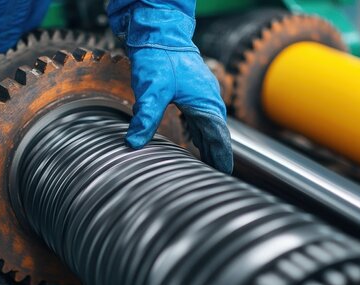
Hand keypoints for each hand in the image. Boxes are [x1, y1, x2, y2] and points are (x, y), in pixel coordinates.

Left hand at [126, 46, 232, 173]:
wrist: (160, 32)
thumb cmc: (159, 57)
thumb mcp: (151, 90)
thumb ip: (145, 117)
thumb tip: (134, 142)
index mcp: (206, 103)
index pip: (218, 138)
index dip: (221, 157)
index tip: (225, 173)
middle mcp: (209, 100)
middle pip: (216, 135)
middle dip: (216, 155)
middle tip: (216, 177)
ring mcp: (202, 95)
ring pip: (208, 126)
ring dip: (208, 144)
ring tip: (207, 164)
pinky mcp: (193, 91)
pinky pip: (201, 118)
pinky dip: (200, 132)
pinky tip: (193, 140)